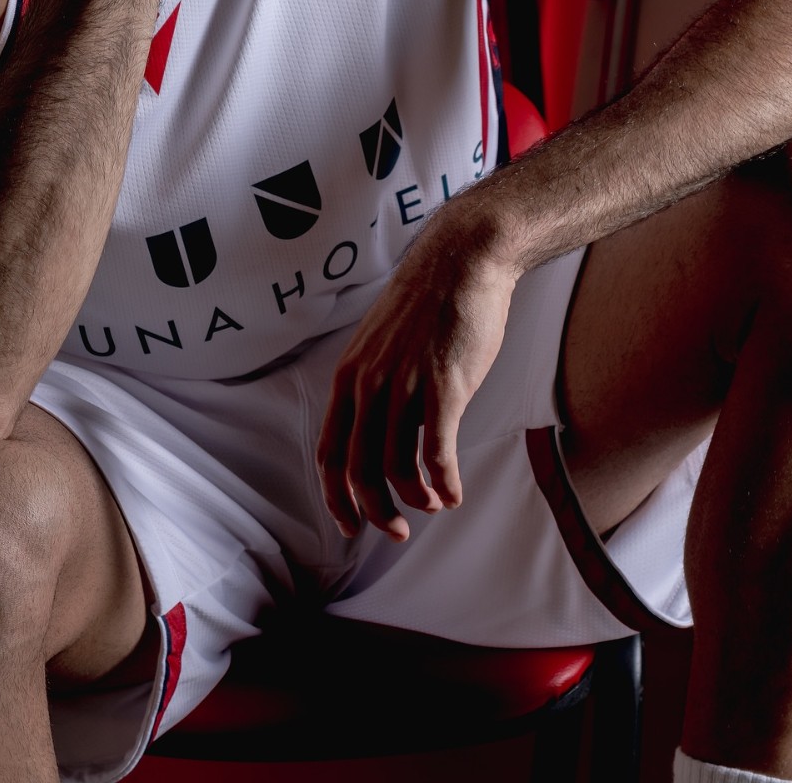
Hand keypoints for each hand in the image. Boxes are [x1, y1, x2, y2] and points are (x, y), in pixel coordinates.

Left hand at [316, 212, 518, 541]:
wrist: (462, 258)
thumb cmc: (429, 301)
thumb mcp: (383, 343)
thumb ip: (379, 386)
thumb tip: (388, 432)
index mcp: (350, 376)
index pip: (329, 452)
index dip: (335, 497)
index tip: (350, 525)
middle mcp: (369, 385)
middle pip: (358, 471)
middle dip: (375, 511)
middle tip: (397, 532)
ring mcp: (404, 386)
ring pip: (396, 468)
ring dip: (416, 499)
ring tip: (435, 506)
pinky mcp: (443, 387)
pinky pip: (437, 455)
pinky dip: (444, 484)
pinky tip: (455, 493)